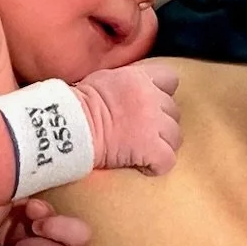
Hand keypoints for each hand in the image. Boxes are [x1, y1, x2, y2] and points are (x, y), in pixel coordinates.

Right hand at [72, 61, 181, 175]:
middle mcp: (151, 98)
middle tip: (142, 133)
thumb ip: (124, 81)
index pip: (170, 80)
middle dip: (161, 123)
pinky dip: (156, 166)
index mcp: (139, 79)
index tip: (151, 105)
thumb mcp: (103, 79)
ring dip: (162, 145)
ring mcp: (153, 123)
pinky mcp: (150, 148)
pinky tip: (142, 166)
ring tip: (144, 151)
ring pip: (175, 137)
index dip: (163, 94)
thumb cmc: (78, 104)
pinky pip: (167, 160)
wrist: (71, 125)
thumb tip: (126, 89)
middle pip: (173, 112)